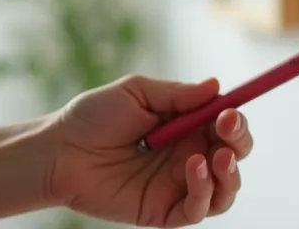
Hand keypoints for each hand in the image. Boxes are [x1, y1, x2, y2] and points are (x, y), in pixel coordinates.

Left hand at [50, 75, 252, 226]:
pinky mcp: (163, 211)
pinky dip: (205, 192)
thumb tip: (216, 87)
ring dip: (230, 174)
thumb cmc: (92, 117)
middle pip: (235, 156)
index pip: (227, 126)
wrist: (58, 152)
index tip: (229, 112)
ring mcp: (178, 186)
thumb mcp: (136, 92)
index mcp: (187, 127)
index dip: (236, 120)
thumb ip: (177, 94)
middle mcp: (189, 156)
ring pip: (226, 189)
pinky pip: (198, 210)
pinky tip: (192, 170)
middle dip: (240, 143)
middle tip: (227, 131)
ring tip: (215, 159)